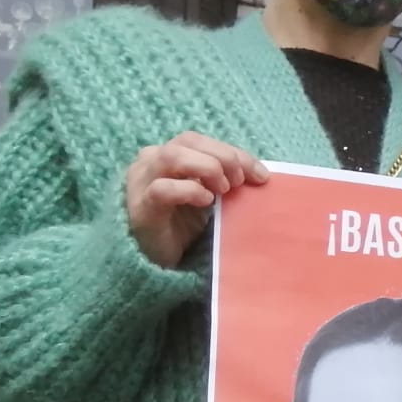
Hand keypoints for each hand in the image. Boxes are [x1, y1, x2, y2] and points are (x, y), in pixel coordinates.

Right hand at [125, 132, 267, 268]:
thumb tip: (260, 174)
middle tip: (238, 183)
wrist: (161, 261)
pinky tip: (205, 201)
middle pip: (188, 141)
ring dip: (206, 168)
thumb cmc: (186, 225)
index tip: (260, 175)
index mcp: (168, 154)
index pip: (200, 140)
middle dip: (222, 158)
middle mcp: (150, 161)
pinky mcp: (141, 207)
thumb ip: (227, 179)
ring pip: (171, 156)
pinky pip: (162, 189)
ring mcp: (141, 182)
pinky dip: (189, 191)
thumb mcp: (211, 196)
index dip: (233, 152)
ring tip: (223, 190)